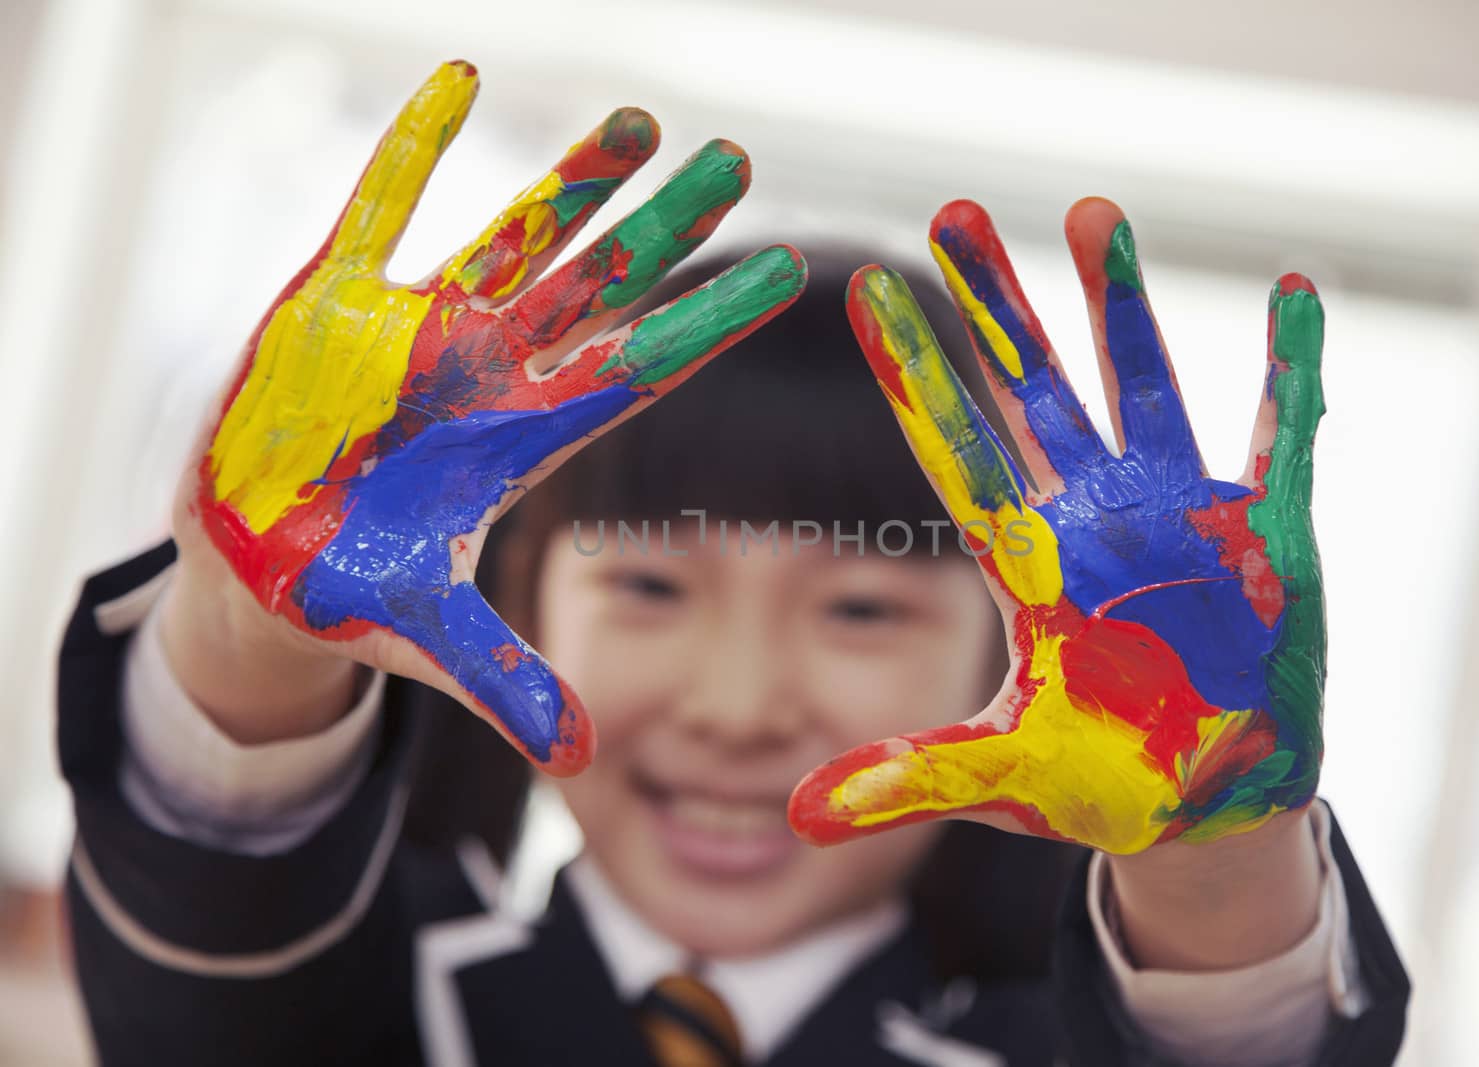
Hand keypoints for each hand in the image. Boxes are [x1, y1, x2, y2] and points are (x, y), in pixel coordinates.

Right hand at [172, 61, 804, 772]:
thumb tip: (580, 758)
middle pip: (598, 287)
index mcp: (520, 445)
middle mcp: (486, 375)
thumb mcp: (432, 643)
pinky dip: (412, 147)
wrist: (256, 565)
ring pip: (514, 236)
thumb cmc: (354, 596)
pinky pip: (377, 206)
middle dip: (667, 229)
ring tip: (642, 119)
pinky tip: (462, 80)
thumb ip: (506, 684)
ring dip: (571, 179)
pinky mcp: (331, 304)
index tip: (787, 276)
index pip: (637, 373)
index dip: (708, 327)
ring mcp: (416, 333)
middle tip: (741, 162)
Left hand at [789, 197, 1323, 853]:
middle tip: (954, 215)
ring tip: (1091, 211)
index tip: (871, 297)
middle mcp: (1097, 521)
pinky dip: (1293, 368)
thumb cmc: (1105, 781)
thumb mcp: (1005, 781)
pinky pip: (1282, 436)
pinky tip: (1297, 288)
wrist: (1213, 801)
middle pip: (1037, 393)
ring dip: (1122, 305)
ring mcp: (1183, 519)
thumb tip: (791, 816)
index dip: (918, 378)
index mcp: (1032, 567)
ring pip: (1144, 387)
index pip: (959, 454)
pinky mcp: (1265, 537)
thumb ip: (909, 779)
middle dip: (1001, 308)